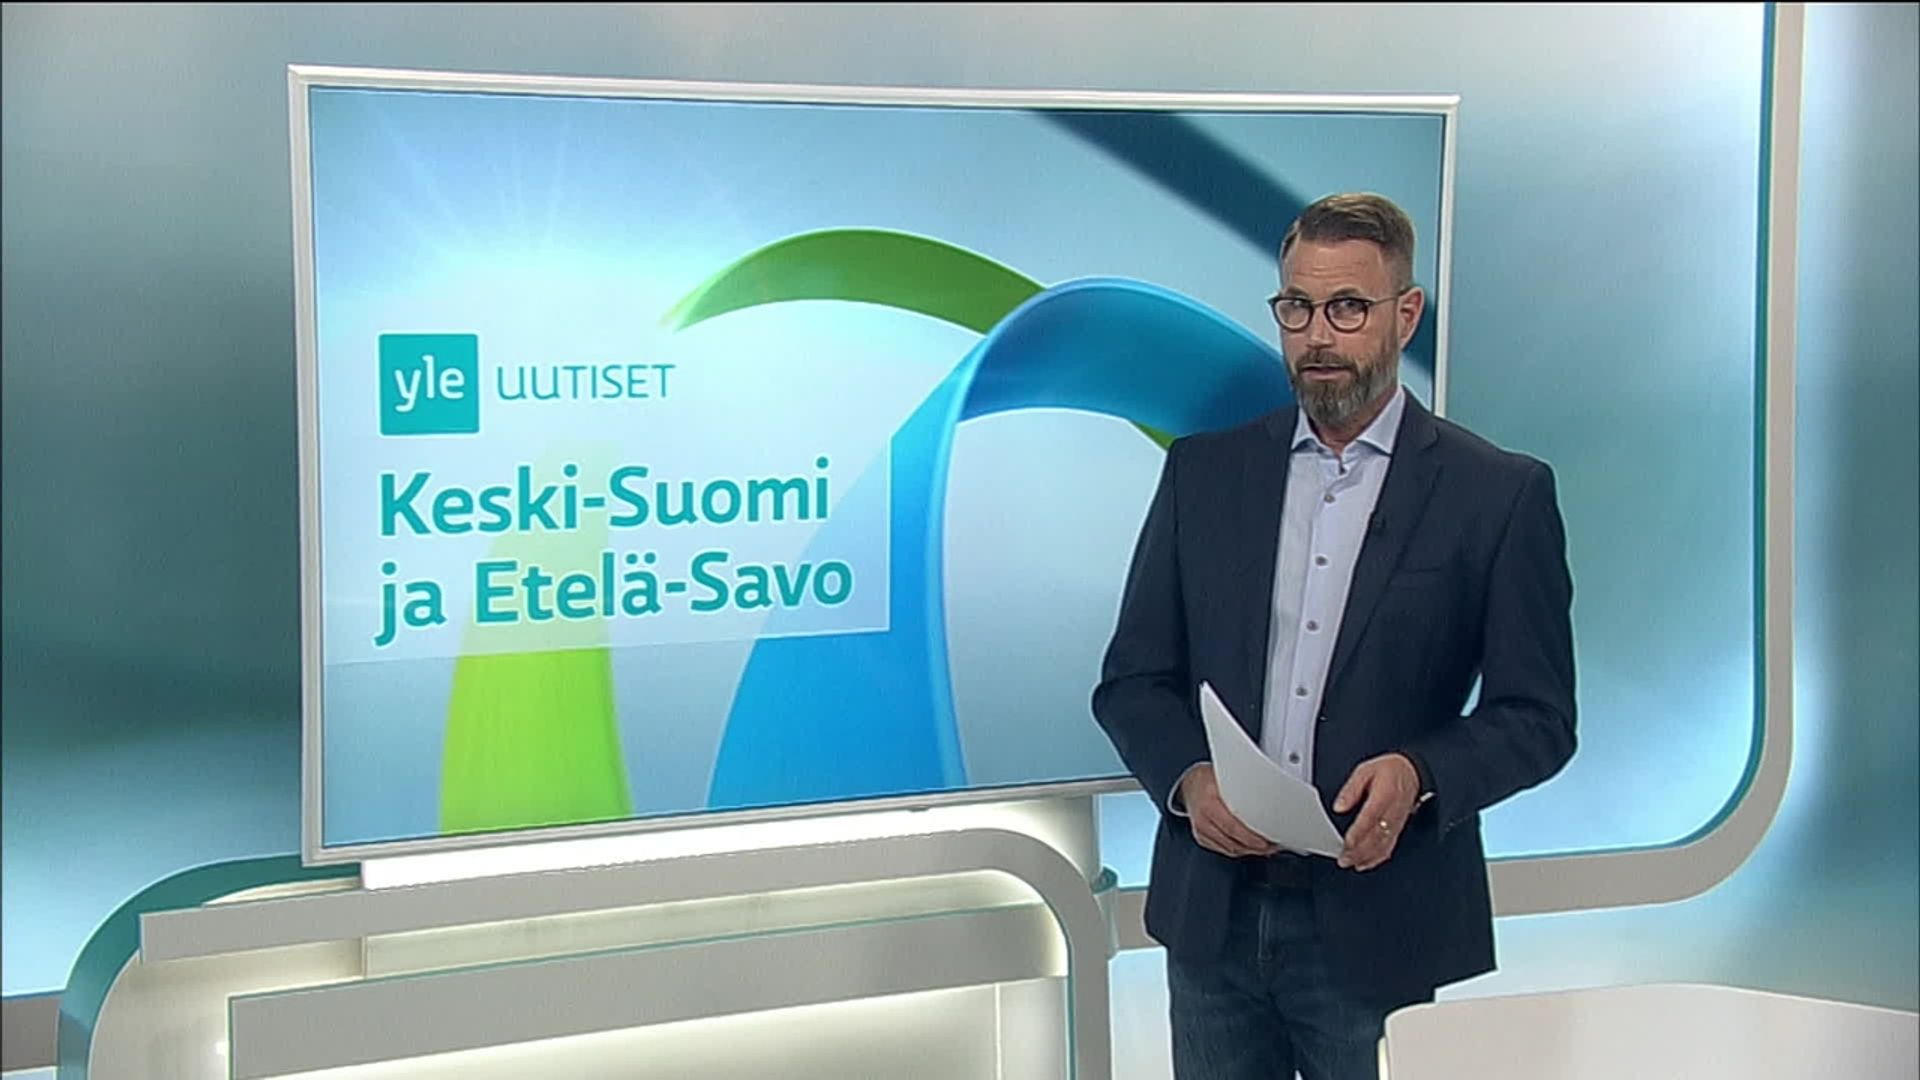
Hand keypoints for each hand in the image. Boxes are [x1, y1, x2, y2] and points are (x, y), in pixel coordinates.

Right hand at [1180, 764, 1278, 858]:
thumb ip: (1244, 789)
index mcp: (1209, 802)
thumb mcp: (1226, 777)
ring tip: (1266, 847)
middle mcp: (1203, 819)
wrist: (1190, 784)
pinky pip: (1225, 850)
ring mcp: (1201, 831)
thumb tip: (1270, 794)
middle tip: (1272, 845)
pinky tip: (1251, 846)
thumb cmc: (1209, 779)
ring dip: (1250, 850)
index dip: (1251, 838)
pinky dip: (1240, 850)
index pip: (1232, 827)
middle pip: (1233, 842)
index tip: (1267, 841)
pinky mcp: (1202, 839)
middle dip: (1255, 847)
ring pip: (1230, 849)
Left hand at [1333, 753, 1421, 870]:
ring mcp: (1397, 823)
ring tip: (1351, 863)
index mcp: (1384, 796)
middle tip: (1344, 859)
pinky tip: (1366, 863)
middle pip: (1376, 836)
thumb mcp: (1365, 771)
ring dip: (1367, 857)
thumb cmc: (1390, 770)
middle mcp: (1392, 812)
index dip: (1358, 833)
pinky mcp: (1398, 828)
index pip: (1370, 819)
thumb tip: (1339, 806)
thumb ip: (1351, 789)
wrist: (1413, 772)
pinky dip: (1377, 858)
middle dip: (1359, 851)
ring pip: (1383, 845)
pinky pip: (1389, 846)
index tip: (1346, 843)